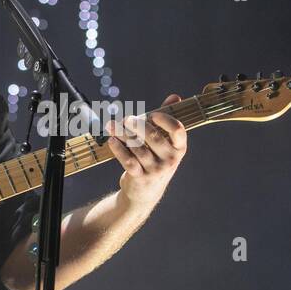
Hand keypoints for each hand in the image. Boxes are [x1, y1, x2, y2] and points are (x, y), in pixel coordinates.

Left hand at [105, 94, 187, 209]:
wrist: (145, 193)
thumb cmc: (156, 160)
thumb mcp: (165, 143)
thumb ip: (167, 119)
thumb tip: (175, 96)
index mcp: (179, 148)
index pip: (178, 130)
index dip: (165, 120)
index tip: (152, 114)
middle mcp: (170, 159)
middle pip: (153, 137)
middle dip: (137, 125)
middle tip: (127, 119)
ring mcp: (156, 170)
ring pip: (137, 147)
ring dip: (123, 134)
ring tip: (112, 125)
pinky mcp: (140, 178)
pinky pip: (128, 160)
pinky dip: (118, 149)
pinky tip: (112, 140)